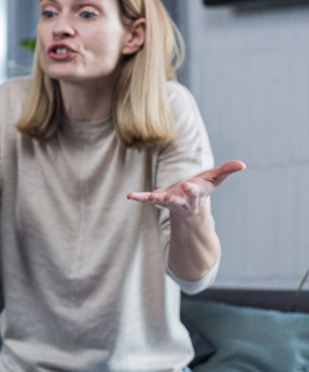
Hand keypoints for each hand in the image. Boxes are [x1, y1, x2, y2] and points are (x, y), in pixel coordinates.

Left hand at [127, 160, 245, 217]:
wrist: (191, 208)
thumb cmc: (203, 189)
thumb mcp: (215, 179)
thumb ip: (227, 170)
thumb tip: (242, 164)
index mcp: (196, 193)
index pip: (195, 191)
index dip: (192, 189)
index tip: (189, 185)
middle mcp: (182, 200)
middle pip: (179, 199)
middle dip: (175, 197)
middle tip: (169, 197)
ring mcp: (169, 201)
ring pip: (161, 201)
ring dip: (154, 199)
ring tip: (146, 198)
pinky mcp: (158, 199)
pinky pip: (147, 198)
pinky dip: (139, 197)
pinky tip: (129, 196)